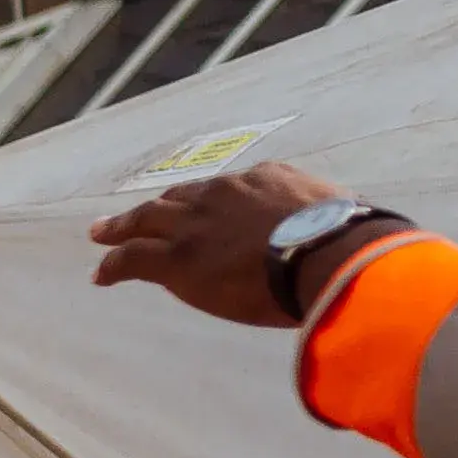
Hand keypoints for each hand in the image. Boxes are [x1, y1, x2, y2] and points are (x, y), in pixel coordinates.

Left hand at [85, 162, 360, 324]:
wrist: (327, 255)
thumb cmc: (351, 246)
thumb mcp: (347, 219)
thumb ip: (336, 225)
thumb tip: (356, 243)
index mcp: (268, 181)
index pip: (229, 192)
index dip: (210, 203)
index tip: (204, 211)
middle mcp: (224, 194)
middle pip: (180, 198)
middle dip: (157, 206)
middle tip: (134, 214)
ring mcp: (196, 224)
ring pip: (145, 220)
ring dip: (121, 228)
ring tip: (101, 235)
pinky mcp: (176, 258)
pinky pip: (131, 259)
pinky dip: (112, 266)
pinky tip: (101, 276)